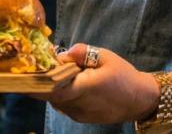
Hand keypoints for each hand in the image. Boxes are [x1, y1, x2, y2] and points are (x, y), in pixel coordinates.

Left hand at [43, 44, 158, 123]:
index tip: (30, 67)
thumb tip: (63, 53)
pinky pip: (63, 105)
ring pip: (55, 101)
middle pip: (50, 95)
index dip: (38, 80)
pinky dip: (60, 94)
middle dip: (42, 81)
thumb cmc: (124, 76)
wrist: (141, 100)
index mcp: (85, 88)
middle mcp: (79, 105)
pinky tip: (66, 83)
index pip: (53, 88)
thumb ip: (83, 52)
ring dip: (51, 88)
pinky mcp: (81, 118)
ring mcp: (79, 114)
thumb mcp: (106, 57)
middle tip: (38, 65)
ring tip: (55, 72)